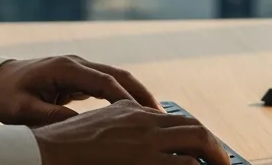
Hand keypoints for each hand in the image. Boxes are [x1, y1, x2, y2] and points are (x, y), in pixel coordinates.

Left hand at [0, 55, 160, 125]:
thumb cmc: (8, 96)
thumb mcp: (25, 110)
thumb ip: (53, 117)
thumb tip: (82, 127)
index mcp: (65, 68)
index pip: (104, 82)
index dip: (126, 98)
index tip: (144, 116)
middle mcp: (76, 63)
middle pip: (118, 75)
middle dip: (141, 94)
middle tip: (162, 116)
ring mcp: (79, 68)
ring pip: (116, 78)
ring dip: (136, 95)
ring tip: (157, 117)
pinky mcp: (79, 77)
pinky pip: (108, 85)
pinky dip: (124, 96)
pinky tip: (136, 114)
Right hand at [33, 99, 231, 164]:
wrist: (48, 151)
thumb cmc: (66, 143)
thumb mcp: (98, 122)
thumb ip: (121, 120)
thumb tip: (138, 121)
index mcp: (132, 111)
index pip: (175, 119)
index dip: (195, 133)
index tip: (204, 147)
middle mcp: (144, 122)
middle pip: (193, 127)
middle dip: (213, 144)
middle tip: (223, 161)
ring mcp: (146, 142)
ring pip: (197, 141)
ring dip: (215, 157)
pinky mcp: (144, 162)